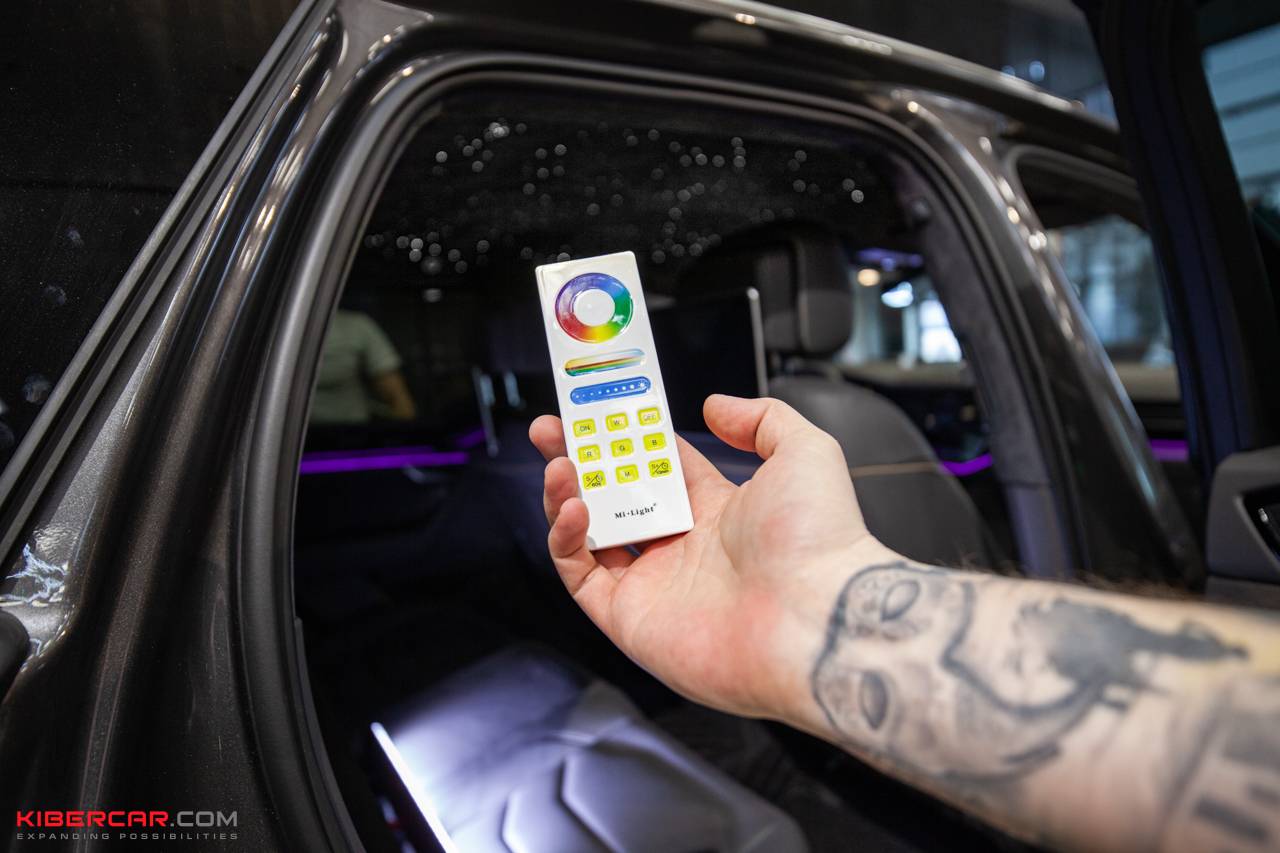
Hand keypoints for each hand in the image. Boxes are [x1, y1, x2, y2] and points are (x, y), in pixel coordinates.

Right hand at [529, 394, 891, 720]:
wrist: (816, 621)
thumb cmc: (819, 542)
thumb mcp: (805, 452)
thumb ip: (762, 418)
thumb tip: (717, 406)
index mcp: (716, 510)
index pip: (656, 466)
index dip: (624, 436)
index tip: (596, 408)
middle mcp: (681, 547)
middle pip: (613, 496)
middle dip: (578, 460)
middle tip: (549, 429)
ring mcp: (653, 583)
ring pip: (588, 534)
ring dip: (565, 494)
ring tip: (559, 463)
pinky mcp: (629, 619)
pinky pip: (581, 576)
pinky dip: (565, 540)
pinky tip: (572, 506)